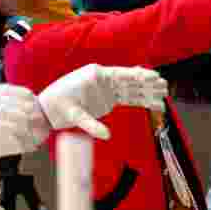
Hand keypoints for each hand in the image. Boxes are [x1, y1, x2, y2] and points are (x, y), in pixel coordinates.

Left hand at [38, 64, 166, 139]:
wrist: (45, 110)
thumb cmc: (55, 106)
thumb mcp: (71, 114)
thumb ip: (90, 124)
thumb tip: (106, 136)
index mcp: (94, 75)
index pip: (121, 74)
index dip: (139, 76)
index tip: (154, 77)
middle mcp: (102, 80)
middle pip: (129, 81)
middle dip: (147, 84)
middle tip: (165, 86)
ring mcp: (105, 90)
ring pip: (130, 90)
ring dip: (147, 92)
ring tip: (164, 95)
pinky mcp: (106, 100)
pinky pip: (126, 99)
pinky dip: (140, 101)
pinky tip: (153, 104)